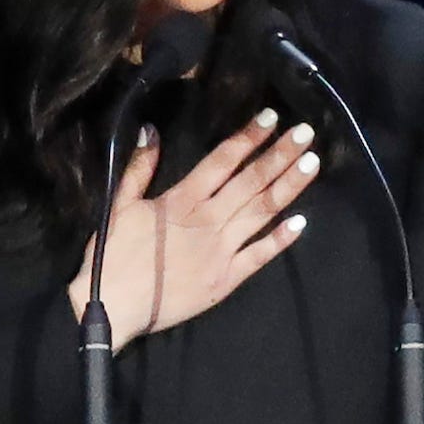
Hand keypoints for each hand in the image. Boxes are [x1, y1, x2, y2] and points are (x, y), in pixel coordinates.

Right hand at [67, 108, 318, 351]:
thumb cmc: (113, 255)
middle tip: (306, 132)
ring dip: (288, 186)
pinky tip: (302, 222)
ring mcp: (221, 250)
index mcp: (183, 200)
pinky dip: (280, 239)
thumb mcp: (119, 205)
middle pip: (251, 181)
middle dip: (280, 154)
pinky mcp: (226, 279)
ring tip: (312, 163)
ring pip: (262, 212)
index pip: (223, 160)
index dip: (249, 137)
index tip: (272, 117)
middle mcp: (208, 220)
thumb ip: (139, 168)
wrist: (112, 306)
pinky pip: (259, 256)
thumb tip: (152, 131)